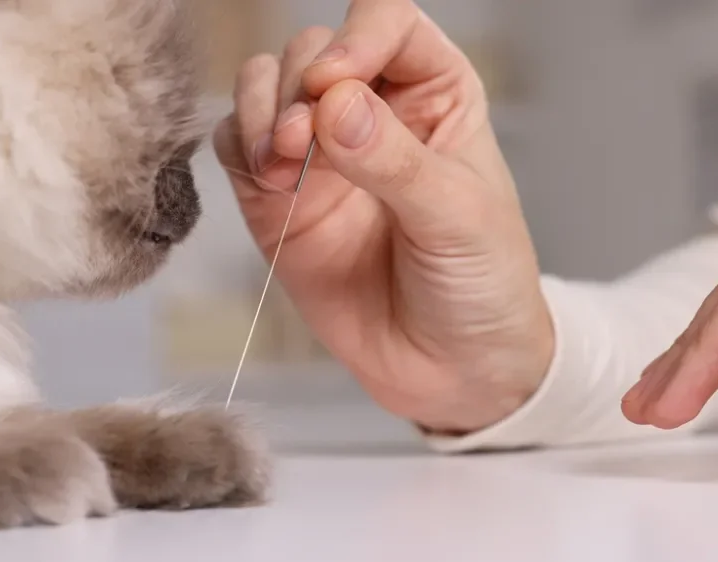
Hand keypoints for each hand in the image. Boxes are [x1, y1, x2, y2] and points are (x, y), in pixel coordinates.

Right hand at [213, 0, 554, 432]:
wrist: (451, 371)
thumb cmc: (481, 287)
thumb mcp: (458, 219)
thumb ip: (395, 161)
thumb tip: (335, 103)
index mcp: (435, 98)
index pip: (388, 24)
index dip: (356, 38)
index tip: (334, 85)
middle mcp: (373, 114)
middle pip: (313, 51)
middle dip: (297, 86)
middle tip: (303, 142)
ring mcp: (321, 156)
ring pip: (265, 88)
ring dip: (261, 112)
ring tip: (281, 164)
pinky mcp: (278, 201)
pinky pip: (236, 146)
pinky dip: (238, 148)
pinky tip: (267, 180)